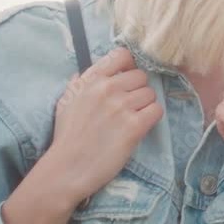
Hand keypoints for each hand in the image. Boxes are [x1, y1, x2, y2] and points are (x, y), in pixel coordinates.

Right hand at [48, 47, 163, 205]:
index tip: (127, 81)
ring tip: (132, 120)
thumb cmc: (66, 138)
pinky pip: (157, 110)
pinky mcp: (134, 126)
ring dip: (145, 106)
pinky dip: (152, 118)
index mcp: (91, 80)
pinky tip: (139, 127)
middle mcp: (107, 88)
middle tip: (129, 108)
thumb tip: (78, 74)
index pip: (122, 55)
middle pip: (141, 77)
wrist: (67, 168)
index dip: (129, 67)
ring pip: (151, 94)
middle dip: (138, 91)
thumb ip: (76, 85)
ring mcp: (121, 106)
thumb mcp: (65, 103)